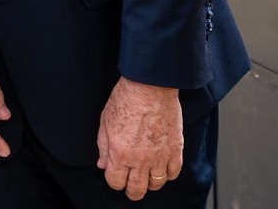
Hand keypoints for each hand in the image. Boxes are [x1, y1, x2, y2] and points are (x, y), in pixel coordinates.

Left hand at [96, 76, 183, 199]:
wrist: (150, 86)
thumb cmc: (126, 99)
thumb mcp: (105, 122)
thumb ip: (103, 147)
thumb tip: (102, 164)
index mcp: (119, 153)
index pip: (115, 182)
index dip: (114, 181)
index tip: (116, 177)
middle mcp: (139, 159)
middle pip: (136, 189)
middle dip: (132, 191)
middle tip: (132, 187)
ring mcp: (159, 156)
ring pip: (156, 184)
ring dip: (150, 183)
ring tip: (147, 176)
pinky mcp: (175, 149)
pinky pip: (174, 172)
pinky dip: (168, 174)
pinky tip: (163, 168)